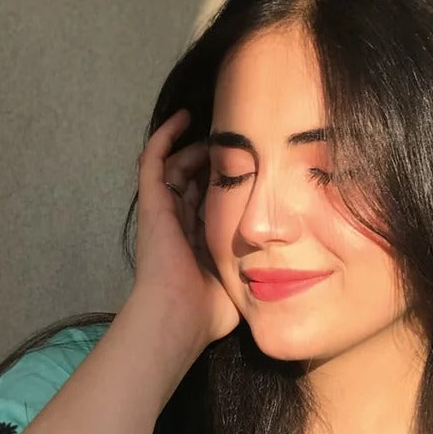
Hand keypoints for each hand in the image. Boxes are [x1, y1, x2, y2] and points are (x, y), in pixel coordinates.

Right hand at [132, 107, 239, 349]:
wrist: (178, 316)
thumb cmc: (207, 312)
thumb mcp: (239, 287)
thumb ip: (254, 273)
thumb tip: (281, 272)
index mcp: (197, 246)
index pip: (208, 207)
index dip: (224, 187)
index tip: (248, 170)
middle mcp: (178, 227)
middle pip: (192, 183)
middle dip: (210, 163)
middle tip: (233, 143)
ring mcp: (163, 214)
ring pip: (174, 168)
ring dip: (191, 146)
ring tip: (214, 126)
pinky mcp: (152, 204)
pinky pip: (153, 160)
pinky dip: (165, 136)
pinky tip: (183, 116)